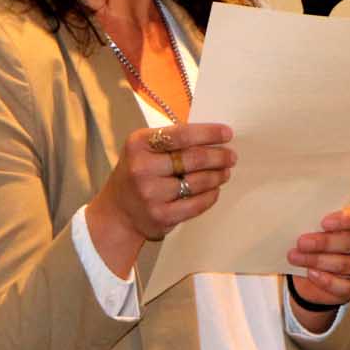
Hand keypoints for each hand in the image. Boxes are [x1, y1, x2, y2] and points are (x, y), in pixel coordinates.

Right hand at [84, 123, 234, 275]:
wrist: (117, 212)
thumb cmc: (138, 173)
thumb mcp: (144, 149)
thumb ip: (172, 141)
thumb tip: (214, 137)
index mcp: (139, 144)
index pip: (182, 134)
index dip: (209, 133)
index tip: (228, 133)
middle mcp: (142, 168)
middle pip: (194, 159)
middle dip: (219, 156)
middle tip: (231, 157)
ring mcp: (151, 193)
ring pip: (198, 182)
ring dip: (217, 176)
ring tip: (225, 172)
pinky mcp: (161, 215)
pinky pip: (197, 204)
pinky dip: (211, 195)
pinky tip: (215, 190)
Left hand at [287, 205, 349, 322]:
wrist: (313, 271)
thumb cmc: (319, 242)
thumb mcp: (318, 226)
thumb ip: (316, 220)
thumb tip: (301, 220)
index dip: (345, 220)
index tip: (324, 222)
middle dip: (324, 242)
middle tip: (302, 242)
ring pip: (345, 264)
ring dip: (317, 260)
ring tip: (296, 257)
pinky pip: (344, 286)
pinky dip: (325, 280)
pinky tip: (310, 273)